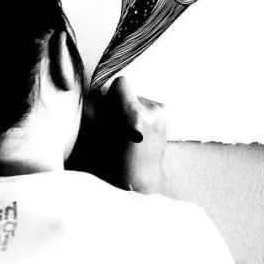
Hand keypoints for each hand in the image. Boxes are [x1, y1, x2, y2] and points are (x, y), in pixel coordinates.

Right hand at [68, 76, 166, 193]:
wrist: (140, 180)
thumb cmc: (115, 164)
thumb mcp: (100, 138)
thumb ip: (99, 111)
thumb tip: (96, 91)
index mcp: (135, 116)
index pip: (122, 83)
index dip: (111, 94)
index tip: (108, 106)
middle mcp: (153, 111)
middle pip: (131, 90)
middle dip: (121, 103)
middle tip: (117, 125)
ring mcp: (163, 114)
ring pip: (139, 99)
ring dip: (131, 109)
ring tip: (128, 132)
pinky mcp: (167, 117)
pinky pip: (148, 106)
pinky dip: (141, 114)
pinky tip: (138, 133)